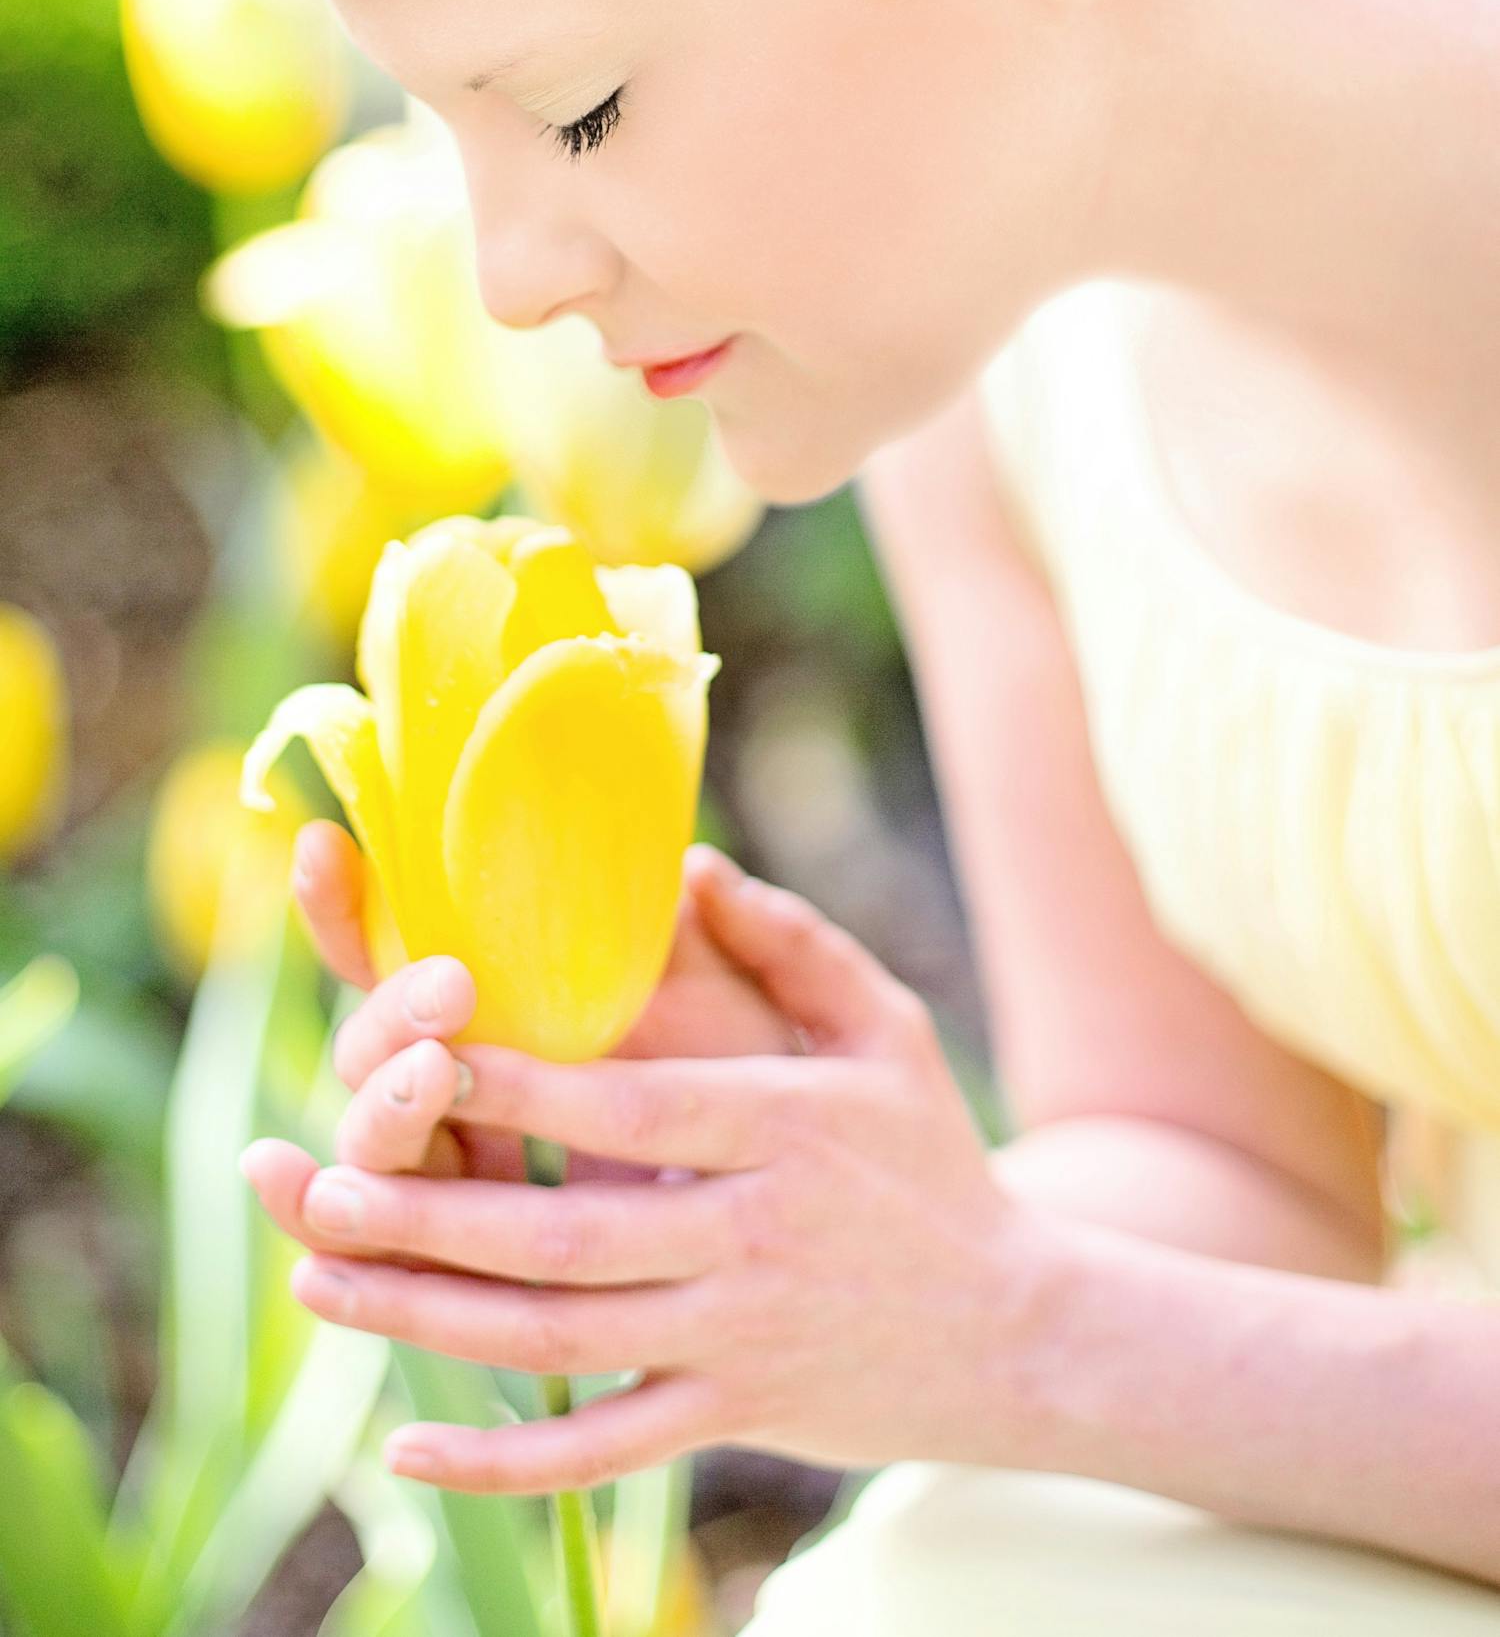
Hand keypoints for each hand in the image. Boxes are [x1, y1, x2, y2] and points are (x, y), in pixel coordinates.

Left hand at [242, 867, 1059, 1494]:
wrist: (1018, 1334)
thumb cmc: (933, 1162)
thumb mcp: (888, 1032)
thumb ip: (792, 942)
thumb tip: (689, 867)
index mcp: (782, 1129)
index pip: (630, 1106)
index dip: (518, 1086)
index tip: (417, 1054)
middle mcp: (750, 1237)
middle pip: (567, 1236)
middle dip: (431, 1215)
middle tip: (319, 1186)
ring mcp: (735, 1339)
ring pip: (558, 1340)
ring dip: (428, 1317)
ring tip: (319, 1279)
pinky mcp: (728, 1417)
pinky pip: (601, 1450)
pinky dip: (503, 1461)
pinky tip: (412, 1450)